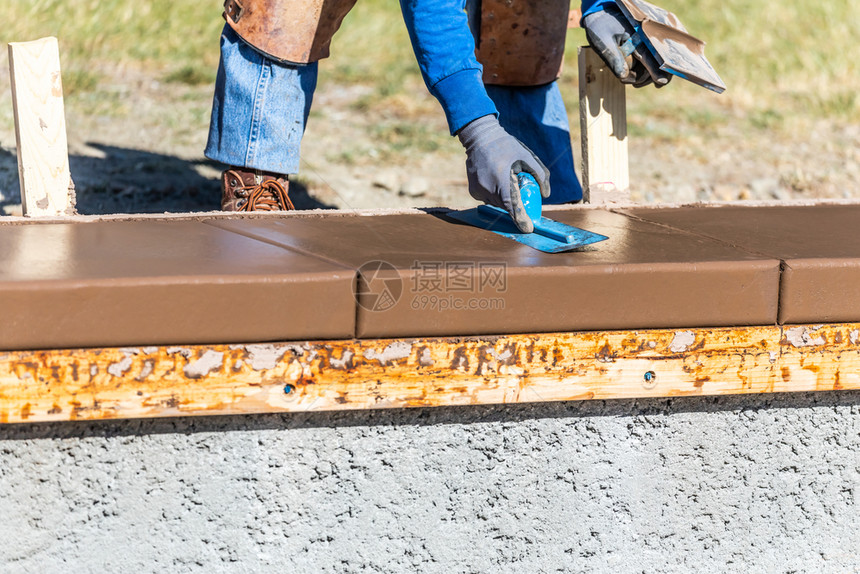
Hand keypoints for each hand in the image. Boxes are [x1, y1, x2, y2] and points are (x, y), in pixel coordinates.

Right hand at [457, 115, 549, 232]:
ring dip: (505, 199)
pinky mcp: (473, 191)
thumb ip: (540, 175)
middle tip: (521, 194)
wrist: (480, 137)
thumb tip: (546, 194)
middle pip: (506, 207)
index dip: (521, 220)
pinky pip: (488, 199)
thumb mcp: (528, 156)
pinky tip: (496, 180)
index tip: (528, 229)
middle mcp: (488, 189)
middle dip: (515, 205)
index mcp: (503, 181)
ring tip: (506, 181)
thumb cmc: (506, 146)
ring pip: (497, 204)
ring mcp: (479, 191)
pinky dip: (495, 195)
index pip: (513, 207)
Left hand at [583, 5, 671, 87]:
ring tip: (627, 79)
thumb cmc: (601, 27)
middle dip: (648, 76)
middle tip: (634, 84)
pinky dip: (645, 71)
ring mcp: (649, 41)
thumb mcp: (603, 42)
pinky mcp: (646, 46)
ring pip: (655, 64)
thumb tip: (623, 76)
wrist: (601, 14)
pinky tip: (634, 77)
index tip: (660, 81)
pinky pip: (651, 61)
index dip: (657, 69)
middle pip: (659, 61)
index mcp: (641, 32)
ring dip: (643, 76)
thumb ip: (613, 58)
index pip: (652, 53)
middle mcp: (649, 36)